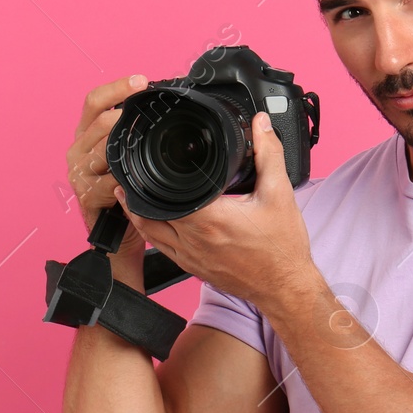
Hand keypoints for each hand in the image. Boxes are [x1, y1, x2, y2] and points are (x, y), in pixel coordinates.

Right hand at [66, 74, 150, 259]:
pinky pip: (105, 182)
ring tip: (143, 140)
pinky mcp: (86, 197)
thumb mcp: (127, 154)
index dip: (116, 88)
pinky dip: (121, 178)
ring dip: (124, 144)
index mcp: (86, 135)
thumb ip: (132, 131)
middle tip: (149, 111)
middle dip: (125, 113)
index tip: (140, 81)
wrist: (119, 233)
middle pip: (98, 121)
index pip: (94, 101)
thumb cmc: (126, 190)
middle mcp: (77, 151)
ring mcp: (78, 174)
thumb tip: (157, 103)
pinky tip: (133, 175)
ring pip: (101, 149)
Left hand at [112, 110, 316, 311]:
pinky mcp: (192, 268)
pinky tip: (151, 222)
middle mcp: (193, 239)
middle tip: (129, 171)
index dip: (150, 175)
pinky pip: (160, 248)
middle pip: (149, 212)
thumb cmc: (282, 248)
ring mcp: (190, 257)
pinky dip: (150, 232)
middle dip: (138, 192)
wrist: (285, 287)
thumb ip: (268, 154)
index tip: (143, 160)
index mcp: (209, 218)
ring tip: (128, 193)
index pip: (165, 193)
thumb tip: (261, 124)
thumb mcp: (279, 194)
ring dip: (136, 213)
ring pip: (148, 232)